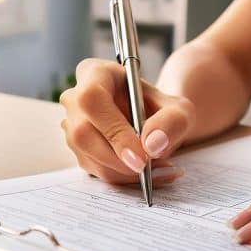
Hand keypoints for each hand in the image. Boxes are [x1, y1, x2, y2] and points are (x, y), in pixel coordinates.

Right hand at [60, 58, 195, 184]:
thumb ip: (171, 122)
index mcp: (95, 73)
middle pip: (83, 133)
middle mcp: (75, 98)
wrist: (155, 121)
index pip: (93, 99)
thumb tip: (152, 145)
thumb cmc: (163, 109)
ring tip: (158, 170)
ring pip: (88, 156)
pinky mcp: (77, 150)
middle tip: (149, 169)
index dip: (114, 129)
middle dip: (118, 158)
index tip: (141, 155)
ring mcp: (71, 125)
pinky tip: (148, 173)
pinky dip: (123, 178)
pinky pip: (95, 170)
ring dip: (124, 171)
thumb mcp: (179, 110)